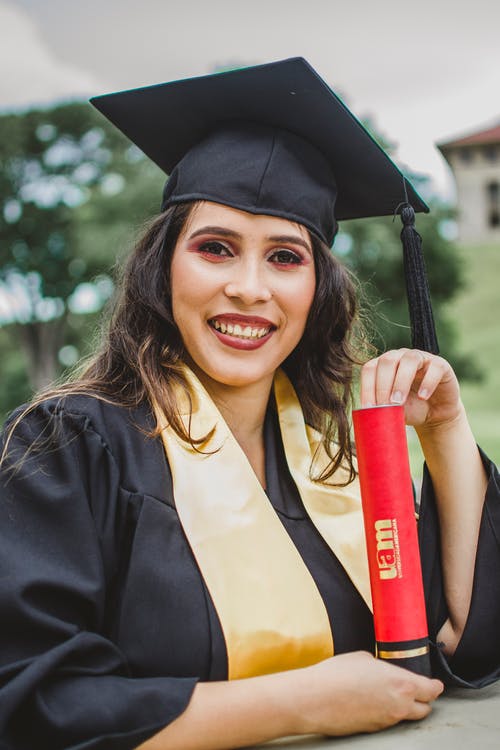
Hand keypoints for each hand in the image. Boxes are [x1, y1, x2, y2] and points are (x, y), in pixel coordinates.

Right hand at [294, 651, 442, 735]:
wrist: (314, 699)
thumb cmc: (336, 675)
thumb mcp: (362, 657)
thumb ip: (380, 665)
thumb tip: (380, 669)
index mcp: (402, 684)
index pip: (432, 690)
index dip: (434, 685)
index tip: (434, 683)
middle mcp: (399, 706)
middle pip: (425, 709)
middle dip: (422, 699)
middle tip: (414, 689)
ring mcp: (387, 722)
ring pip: (406, 717)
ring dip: (403, 707)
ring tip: (388, 694)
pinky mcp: (373, 730)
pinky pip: (387, 721)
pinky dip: (385, 713)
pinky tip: (370, 702)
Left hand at [360, 348, 462, 430]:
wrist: (435, 414)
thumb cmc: (410, 409)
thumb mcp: (393, 411)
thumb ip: (382, 409)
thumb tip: (369, 416)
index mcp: (383, 365)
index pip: (370, 369)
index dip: (367, 387)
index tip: (368, 408)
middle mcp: (400, 356)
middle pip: (387, 361)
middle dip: (383, 385)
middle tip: (385, 406)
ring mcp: (421, 358)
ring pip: (410, 360)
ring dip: (401, 381)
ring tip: (399, 402)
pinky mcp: (440, 365)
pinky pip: (434, 367)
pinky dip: (427, 382)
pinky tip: (423, 397)